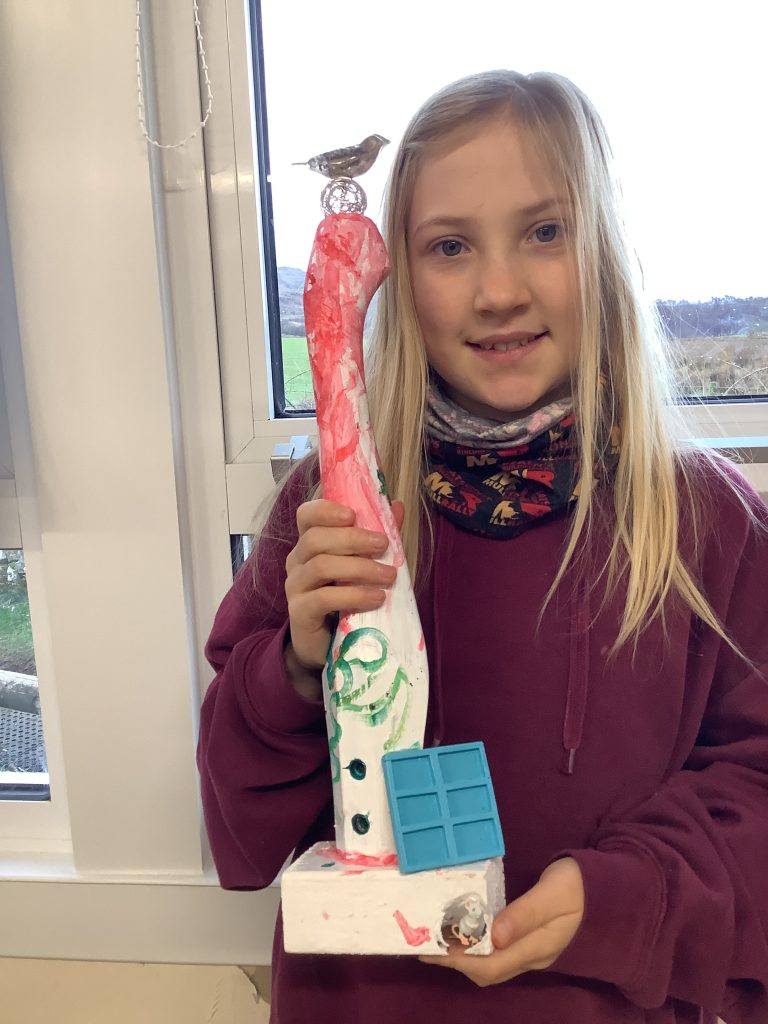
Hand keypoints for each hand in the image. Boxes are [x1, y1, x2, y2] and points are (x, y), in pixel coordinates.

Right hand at [284, 498, 404, 676]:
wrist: (325, 645)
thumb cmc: (346, 599)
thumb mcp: (363, 564)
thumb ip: (376, 536)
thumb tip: (397, 506)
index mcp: (310, 544)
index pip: (306, 515)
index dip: (325, 509)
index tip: (353, 514)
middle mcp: (297, 561)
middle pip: (316, 538)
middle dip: (353, 539)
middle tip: (384, 545)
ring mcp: (295, 587)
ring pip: (321, 566)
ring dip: (359, 568)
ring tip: (388, 575)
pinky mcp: (300, 612)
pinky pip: (323, 598)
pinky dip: (354, 595)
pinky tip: (376, 598)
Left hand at [420, 857, 583, 986]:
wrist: (616, 891)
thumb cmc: (581, 887)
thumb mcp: (552, 895)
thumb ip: (524, 914)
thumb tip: (493, 935)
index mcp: (536, 948)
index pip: (489, 965)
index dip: (457, 961)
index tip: (429, 949)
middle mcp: (533, 956)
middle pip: (488, 970)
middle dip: (455, 962)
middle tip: (426, 944)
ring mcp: (536, 950)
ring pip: (494, 962)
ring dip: (466, 956)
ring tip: (440, 938)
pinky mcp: (536, 939)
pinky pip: (501, 951)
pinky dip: (480, 945)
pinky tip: (469, 930)